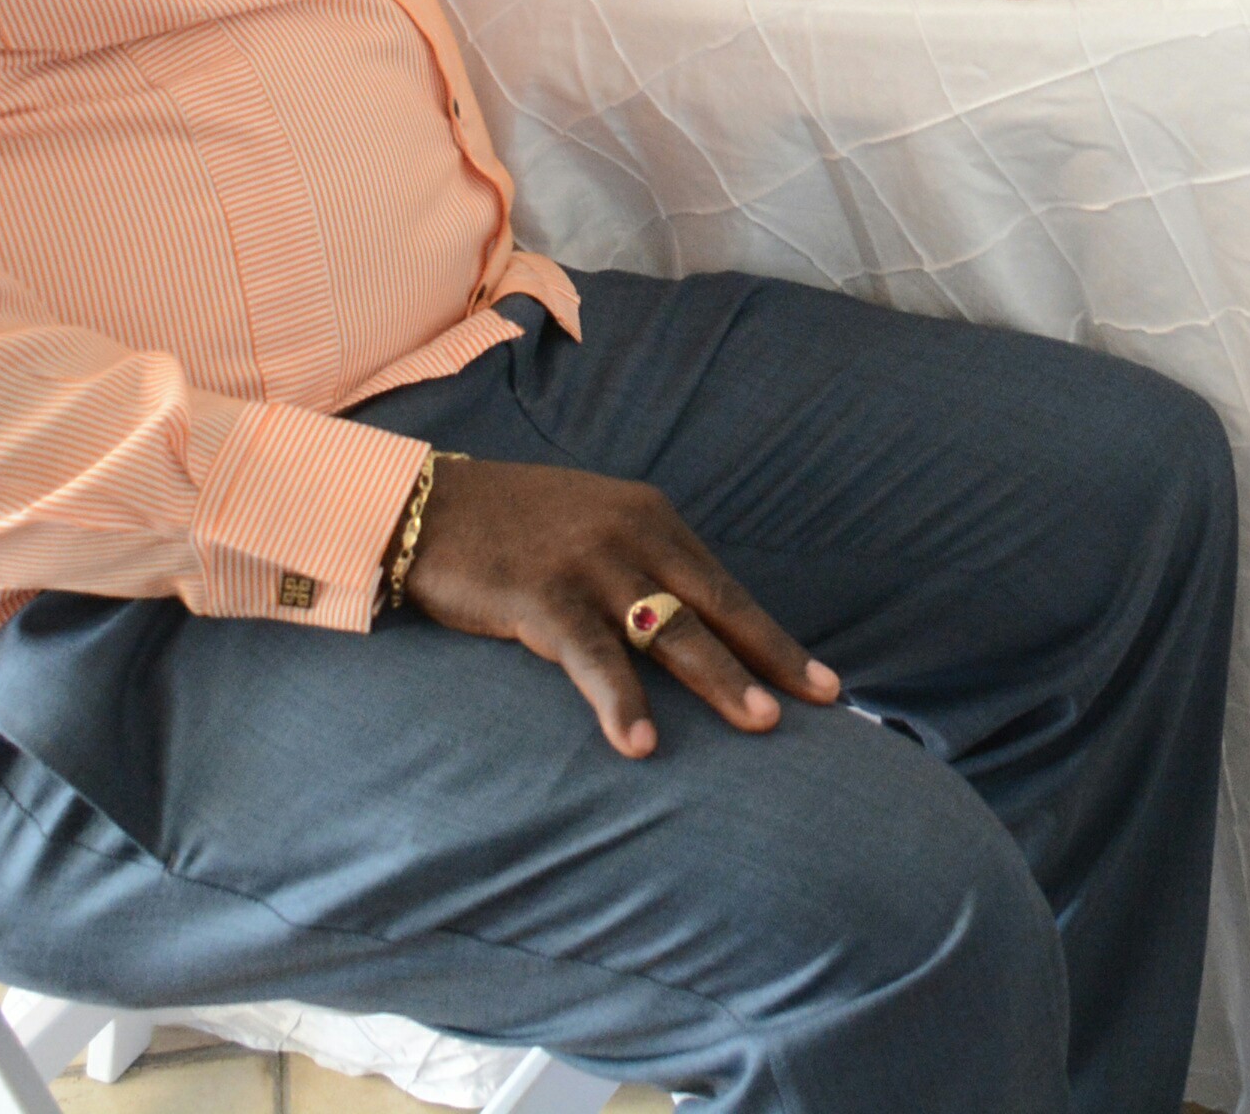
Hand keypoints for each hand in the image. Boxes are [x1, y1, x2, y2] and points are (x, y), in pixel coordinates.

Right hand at [401, 455, 834, 757]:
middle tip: (816, 707)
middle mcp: (631, 534)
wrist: (423, 505)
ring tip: (757, 726)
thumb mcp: (591, 529)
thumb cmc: (511, 528)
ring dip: (716, 679)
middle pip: (715, 608)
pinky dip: (620, 701)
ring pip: (668, 630)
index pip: (727, 589)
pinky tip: (642, 743)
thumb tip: (690, 631)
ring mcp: (588, 563)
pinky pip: (592, 656)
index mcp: (650, 518)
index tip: (825, 686)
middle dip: (769, 661)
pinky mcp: (540, 596)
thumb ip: (640, 568)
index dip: (775, 641)